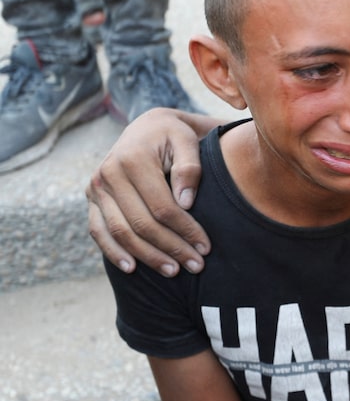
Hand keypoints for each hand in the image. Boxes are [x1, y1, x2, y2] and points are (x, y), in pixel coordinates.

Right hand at [87, 108, 213, 276]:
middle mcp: (108, 173)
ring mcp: (96, 188)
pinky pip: (98, 231)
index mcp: (133, 159)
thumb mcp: (187, 141)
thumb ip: (190, 168)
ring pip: (120, 232)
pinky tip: (132, 268)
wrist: (146, 128)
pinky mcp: (92, 199)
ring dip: (147, 256)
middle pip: (141, 223)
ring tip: (173, 271)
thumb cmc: (173, 137)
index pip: (162, 206)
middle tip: (196, 265)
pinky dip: (113, 252)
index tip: (206, 246)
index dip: (185, 230)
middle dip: (171, 248)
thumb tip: (185, 204)